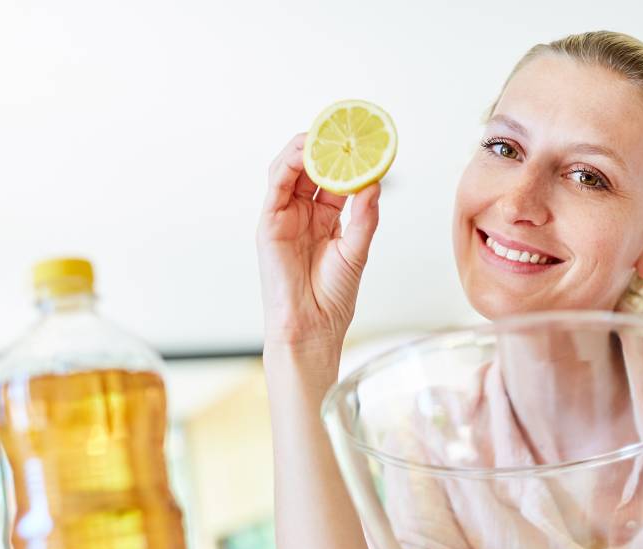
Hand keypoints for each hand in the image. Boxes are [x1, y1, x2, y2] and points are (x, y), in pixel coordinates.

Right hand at [256, 133, 381, 358]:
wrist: (311, 328)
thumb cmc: (332, 298)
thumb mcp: (357, 250)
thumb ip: (364, 216)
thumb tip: (374, 182)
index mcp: (326, 219)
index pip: (335, 176)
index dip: (347, 156)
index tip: (367, 138)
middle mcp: (304, 213)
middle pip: (311, 167)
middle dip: (326, 144)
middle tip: (346, 125)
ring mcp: (284, 217)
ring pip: (290, 168)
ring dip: (306, 146)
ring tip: (326, 132)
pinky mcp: (269, 223)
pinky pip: (276, 184)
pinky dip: (289, 163)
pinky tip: (306, 151)